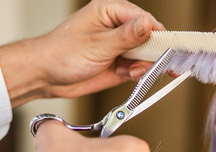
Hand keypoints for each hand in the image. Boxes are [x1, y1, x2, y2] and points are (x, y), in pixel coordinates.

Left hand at [0, 0, 164, 106]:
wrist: (45, 76)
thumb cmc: (61, 54)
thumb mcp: (97, 45)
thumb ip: (126, 37)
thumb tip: (148, 25)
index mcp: (110, 11)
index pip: (145, 19)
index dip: (159, 34)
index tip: (170, 48)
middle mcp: (116, 26)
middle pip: (149, 37)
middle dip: (152, 53)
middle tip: (156, 65)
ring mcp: (117, 45)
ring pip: (144, 55)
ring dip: (143, 66)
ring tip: (132, 72)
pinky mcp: (117, 63)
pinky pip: (136, 68)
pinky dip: (136, 74)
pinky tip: (128, 76)